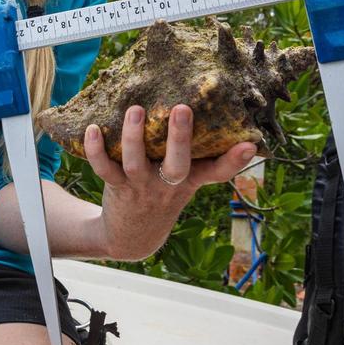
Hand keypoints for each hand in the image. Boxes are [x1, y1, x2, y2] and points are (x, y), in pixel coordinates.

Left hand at [83, 104, 256, 260]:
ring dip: (133, 136)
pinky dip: (96, 149)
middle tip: (181, 108)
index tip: (250, 144)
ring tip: (134, 109)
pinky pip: (104, 169)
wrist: (133, 236)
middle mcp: (168, 185)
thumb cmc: (163, 195)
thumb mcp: (186, 181)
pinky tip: (93, 128)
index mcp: (190, 180)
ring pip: (136, 163)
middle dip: (179, 137)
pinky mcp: (118, 188)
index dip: (235, 160)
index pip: (218, 172)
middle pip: (177, 164)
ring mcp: (142, 188)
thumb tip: (209, 110)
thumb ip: (197, 155)